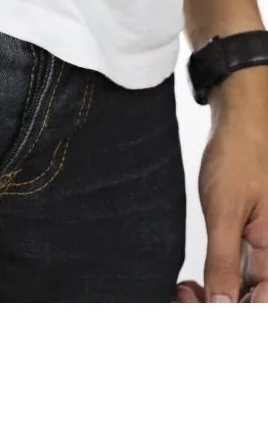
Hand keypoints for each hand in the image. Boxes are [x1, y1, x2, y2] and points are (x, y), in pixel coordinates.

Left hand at [181, 66, 267, 301]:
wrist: (240, 126)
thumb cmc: (239, 159)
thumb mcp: (225, 212)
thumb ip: (224, 260)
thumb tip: (221, 304)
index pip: (260, 304)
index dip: (229, 316)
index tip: (196, 309)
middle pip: (251, 303)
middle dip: (217, 310)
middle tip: (183, 297)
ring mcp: (265, 253)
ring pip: (243, 294)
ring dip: (214, 301)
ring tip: (184, 290)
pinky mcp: (250, 245)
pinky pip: (238, 278)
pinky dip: (215, 285)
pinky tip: (192, 283)